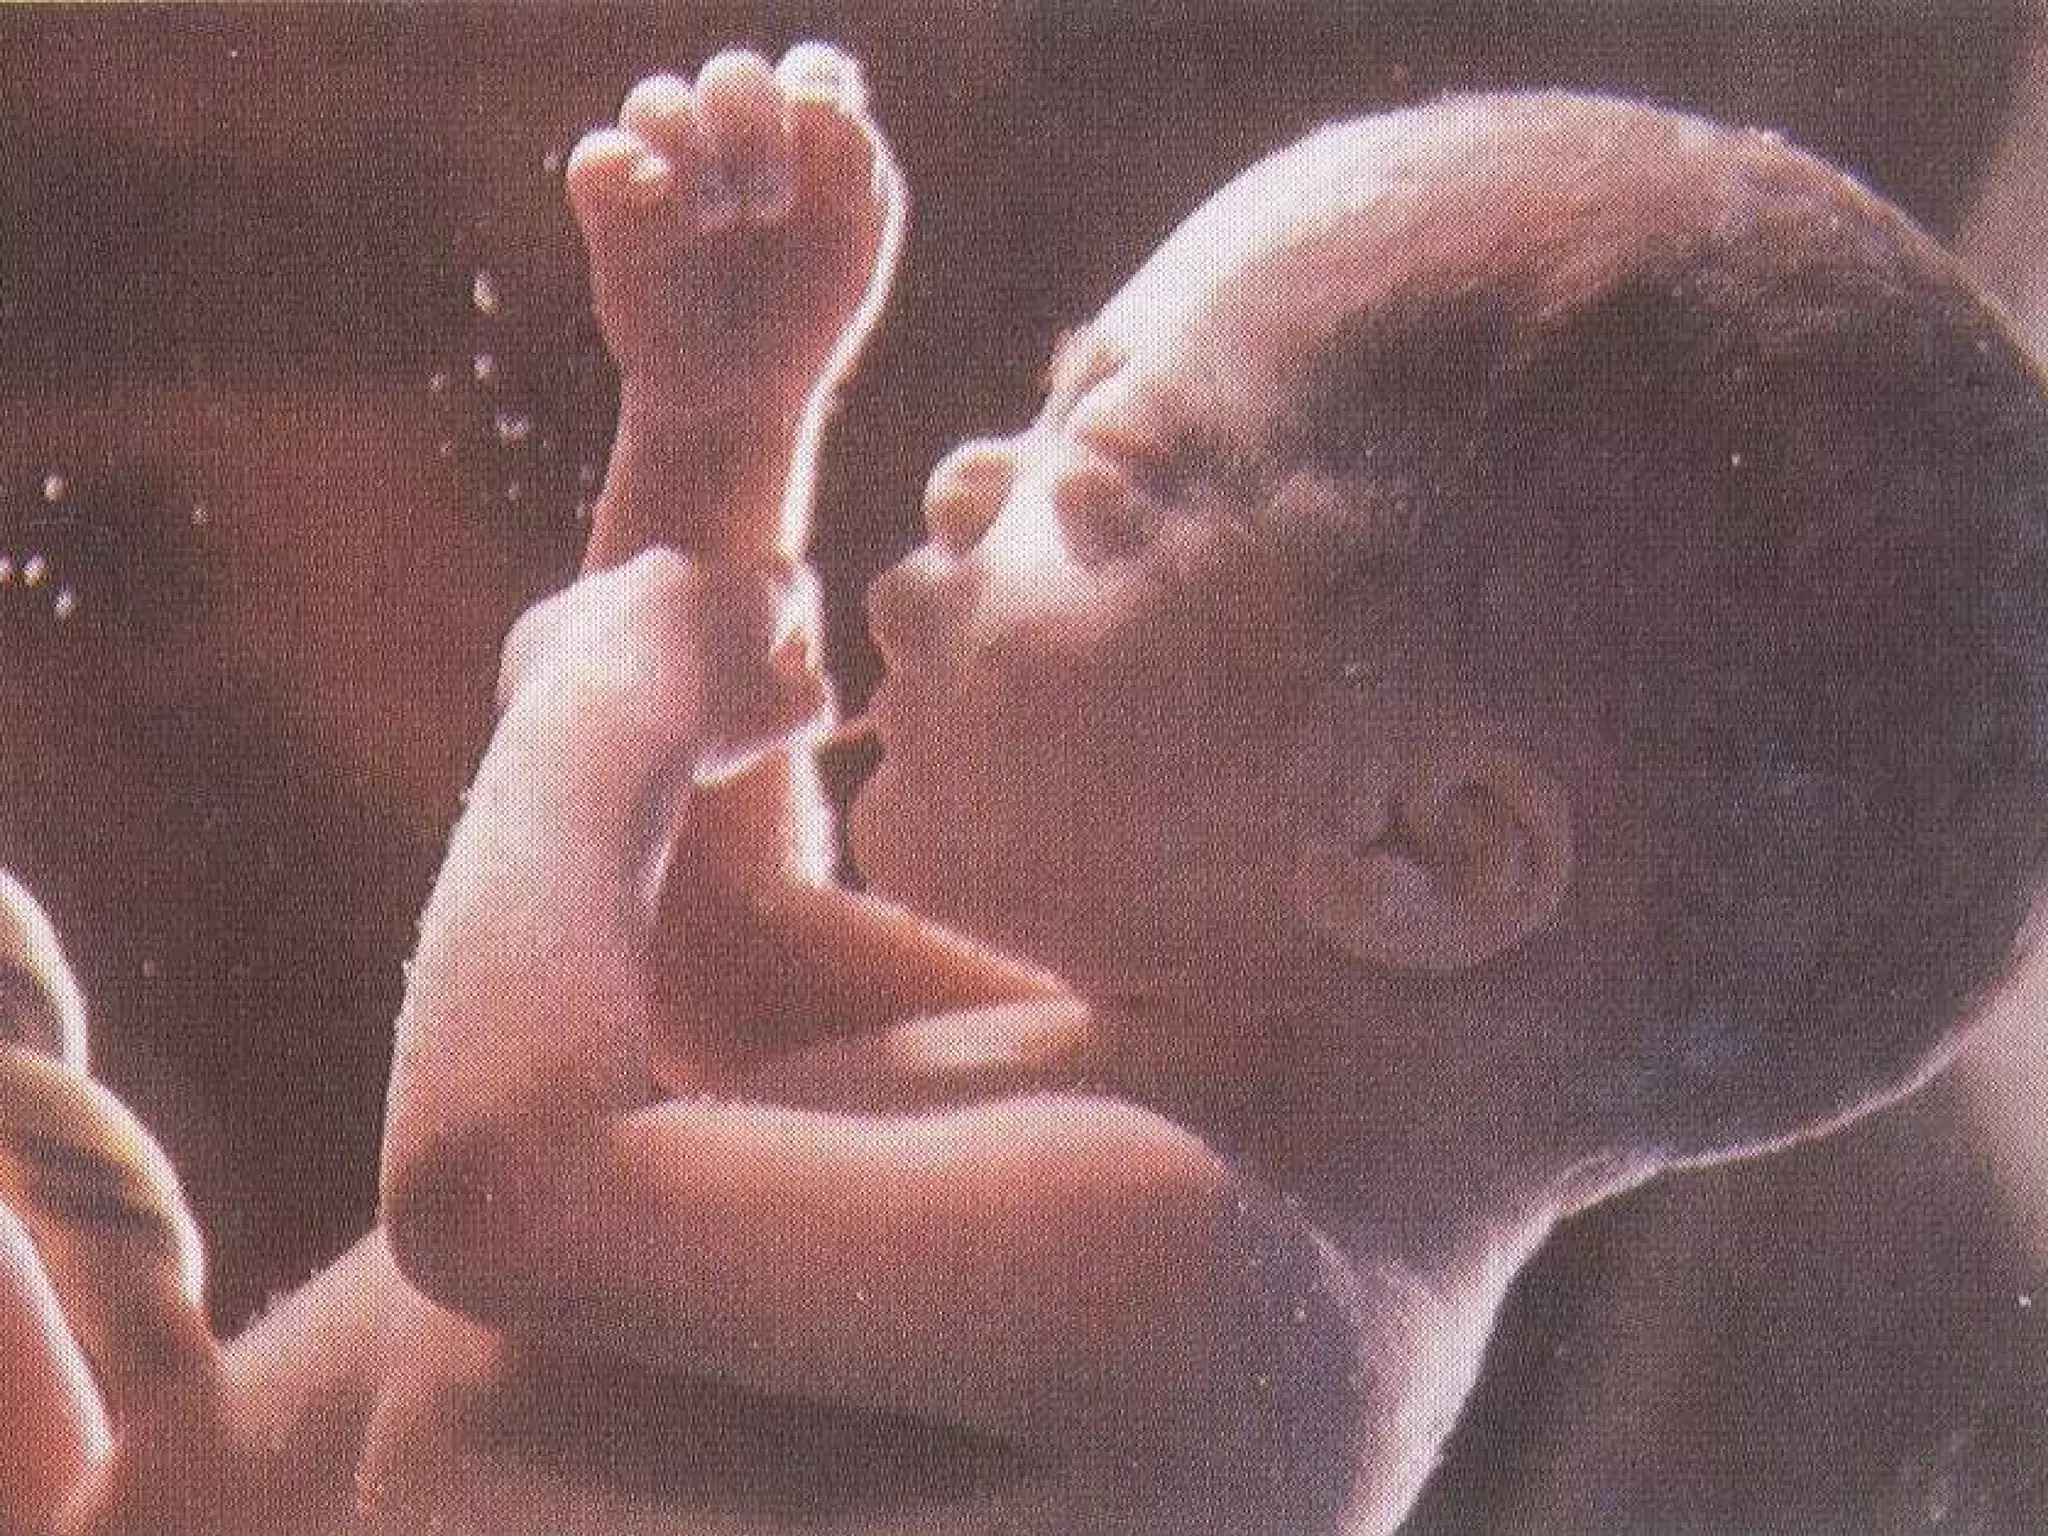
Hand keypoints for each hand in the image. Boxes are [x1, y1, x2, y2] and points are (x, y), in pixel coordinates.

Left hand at [497, 550, 830, 784]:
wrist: (595, 740)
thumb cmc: (703, 734)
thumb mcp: (786, 724)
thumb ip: (810, 696)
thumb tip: (804, 684)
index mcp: (740, 589)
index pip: (790, 584)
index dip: (794, 625)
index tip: (783, 667)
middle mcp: (669, 570)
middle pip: (703, 599)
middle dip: (707, 641)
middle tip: (704, 708)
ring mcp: (599, 593)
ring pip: (631, 621)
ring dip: (641, 659)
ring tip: (639, 726)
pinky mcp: (540, 625)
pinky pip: (568, 649)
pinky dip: (578, 681)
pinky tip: (588, 728)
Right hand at [565, 45, 904, 416]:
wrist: (741, 398)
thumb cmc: (803, 317)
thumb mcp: (853, 245)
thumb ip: (853, 162)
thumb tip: (817, 95)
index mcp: (801, 141)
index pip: (808, 70)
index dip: (814, 86)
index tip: (822, 137)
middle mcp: (730, 141)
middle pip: (735, 75)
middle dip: (755, 127)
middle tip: (773, 207)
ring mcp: (668, 170)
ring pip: (659, 100)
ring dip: (694, 150)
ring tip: (718, 220)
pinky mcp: (613, 208)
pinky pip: (596, 154)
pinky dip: (622, 161)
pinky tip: (655, 192)